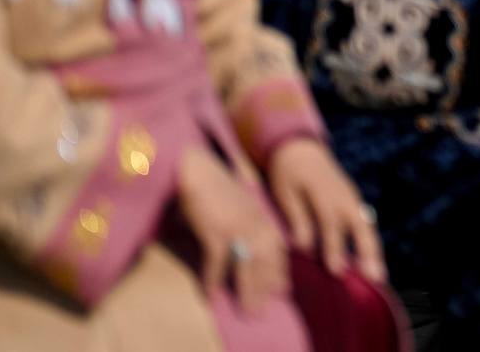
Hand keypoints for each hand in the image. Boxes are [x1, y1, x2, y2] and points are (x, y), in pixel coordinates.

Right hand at [174, 145, 288, 313]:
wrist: (198, 170)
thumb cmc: (216, 188)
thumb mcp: (241, 206)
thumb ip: (247, 224)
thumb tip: (244, 247)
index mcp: (262, 217)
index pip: (278, 249)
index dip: (279, 270)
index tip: (281, 289)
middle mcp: (256, 223)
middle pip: (266, 261)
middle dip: (266, 287)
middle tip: (262, 309)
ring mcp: (238, 227)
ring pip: (248, 265)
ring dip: (248, 290)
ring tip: (247, 309)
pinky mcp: (216, 230)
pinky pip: (217, 262)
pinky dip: (213, 280)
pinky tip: (209, 294)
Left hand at [266, 139, 384, 282]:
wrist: (301, 149)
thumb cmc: (288, 173)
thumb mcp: (285, 192)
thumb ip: (297, 218)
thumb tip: (304, 246)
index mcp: (325, 195)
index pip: (331, 225)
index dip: (334, 248)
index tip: (337, 271)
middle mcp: (345, 198)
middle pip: (361, 228)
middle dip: (368, 254)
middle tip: (374, 278)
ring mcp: (353, 199)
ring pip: (367, 228)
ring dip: (374, 252)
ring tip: (379, 277)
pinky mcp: (354, 202)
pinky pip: (366, 225)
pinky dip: (370, 244)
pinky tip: (371, 262)